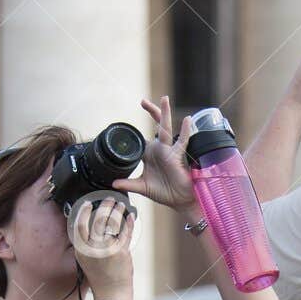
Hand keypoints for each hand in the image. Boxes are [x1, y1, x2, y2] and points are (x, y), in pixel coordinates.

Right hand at [67, 194, 134, 296]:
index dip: (83, 211)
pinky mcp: (121, 252)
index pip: (79, 224)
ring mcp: (107, 249)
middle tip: (109, 199)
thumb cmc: (100, 278)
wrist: (111, 295)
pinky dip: (129, 222)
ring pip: (113, 223)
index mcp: (81, 249)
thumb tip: (92, 224)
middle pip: (97, 220)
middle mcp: (92, 248)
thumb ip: (87, 244)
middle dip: (104, 206)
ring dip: (117, 211)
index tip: (88, 203)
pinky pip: (126, 232)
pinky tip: (131, 217)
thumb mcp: (86, 260)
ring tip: (121, 205)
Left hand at [111, 95, 195, 210]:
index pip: (141, 139)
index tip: (124, 129)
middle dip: (151, 111)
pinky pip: (182, 141)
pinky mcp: (177, 156)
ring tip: (164, 99)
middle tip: (142, 101)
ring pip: (165, 128)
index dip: (134, 134)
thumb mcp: (142, 188)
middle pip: (155, 126)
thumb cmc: (164, 192)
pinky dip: (185, 131)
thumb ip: (128, 184)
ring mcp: (169, 151)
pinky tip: (187, 120)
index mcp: (150, 154)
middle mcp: (159, 149)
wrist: (179, 201)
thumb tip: (113, 183)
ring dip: (164, 113)